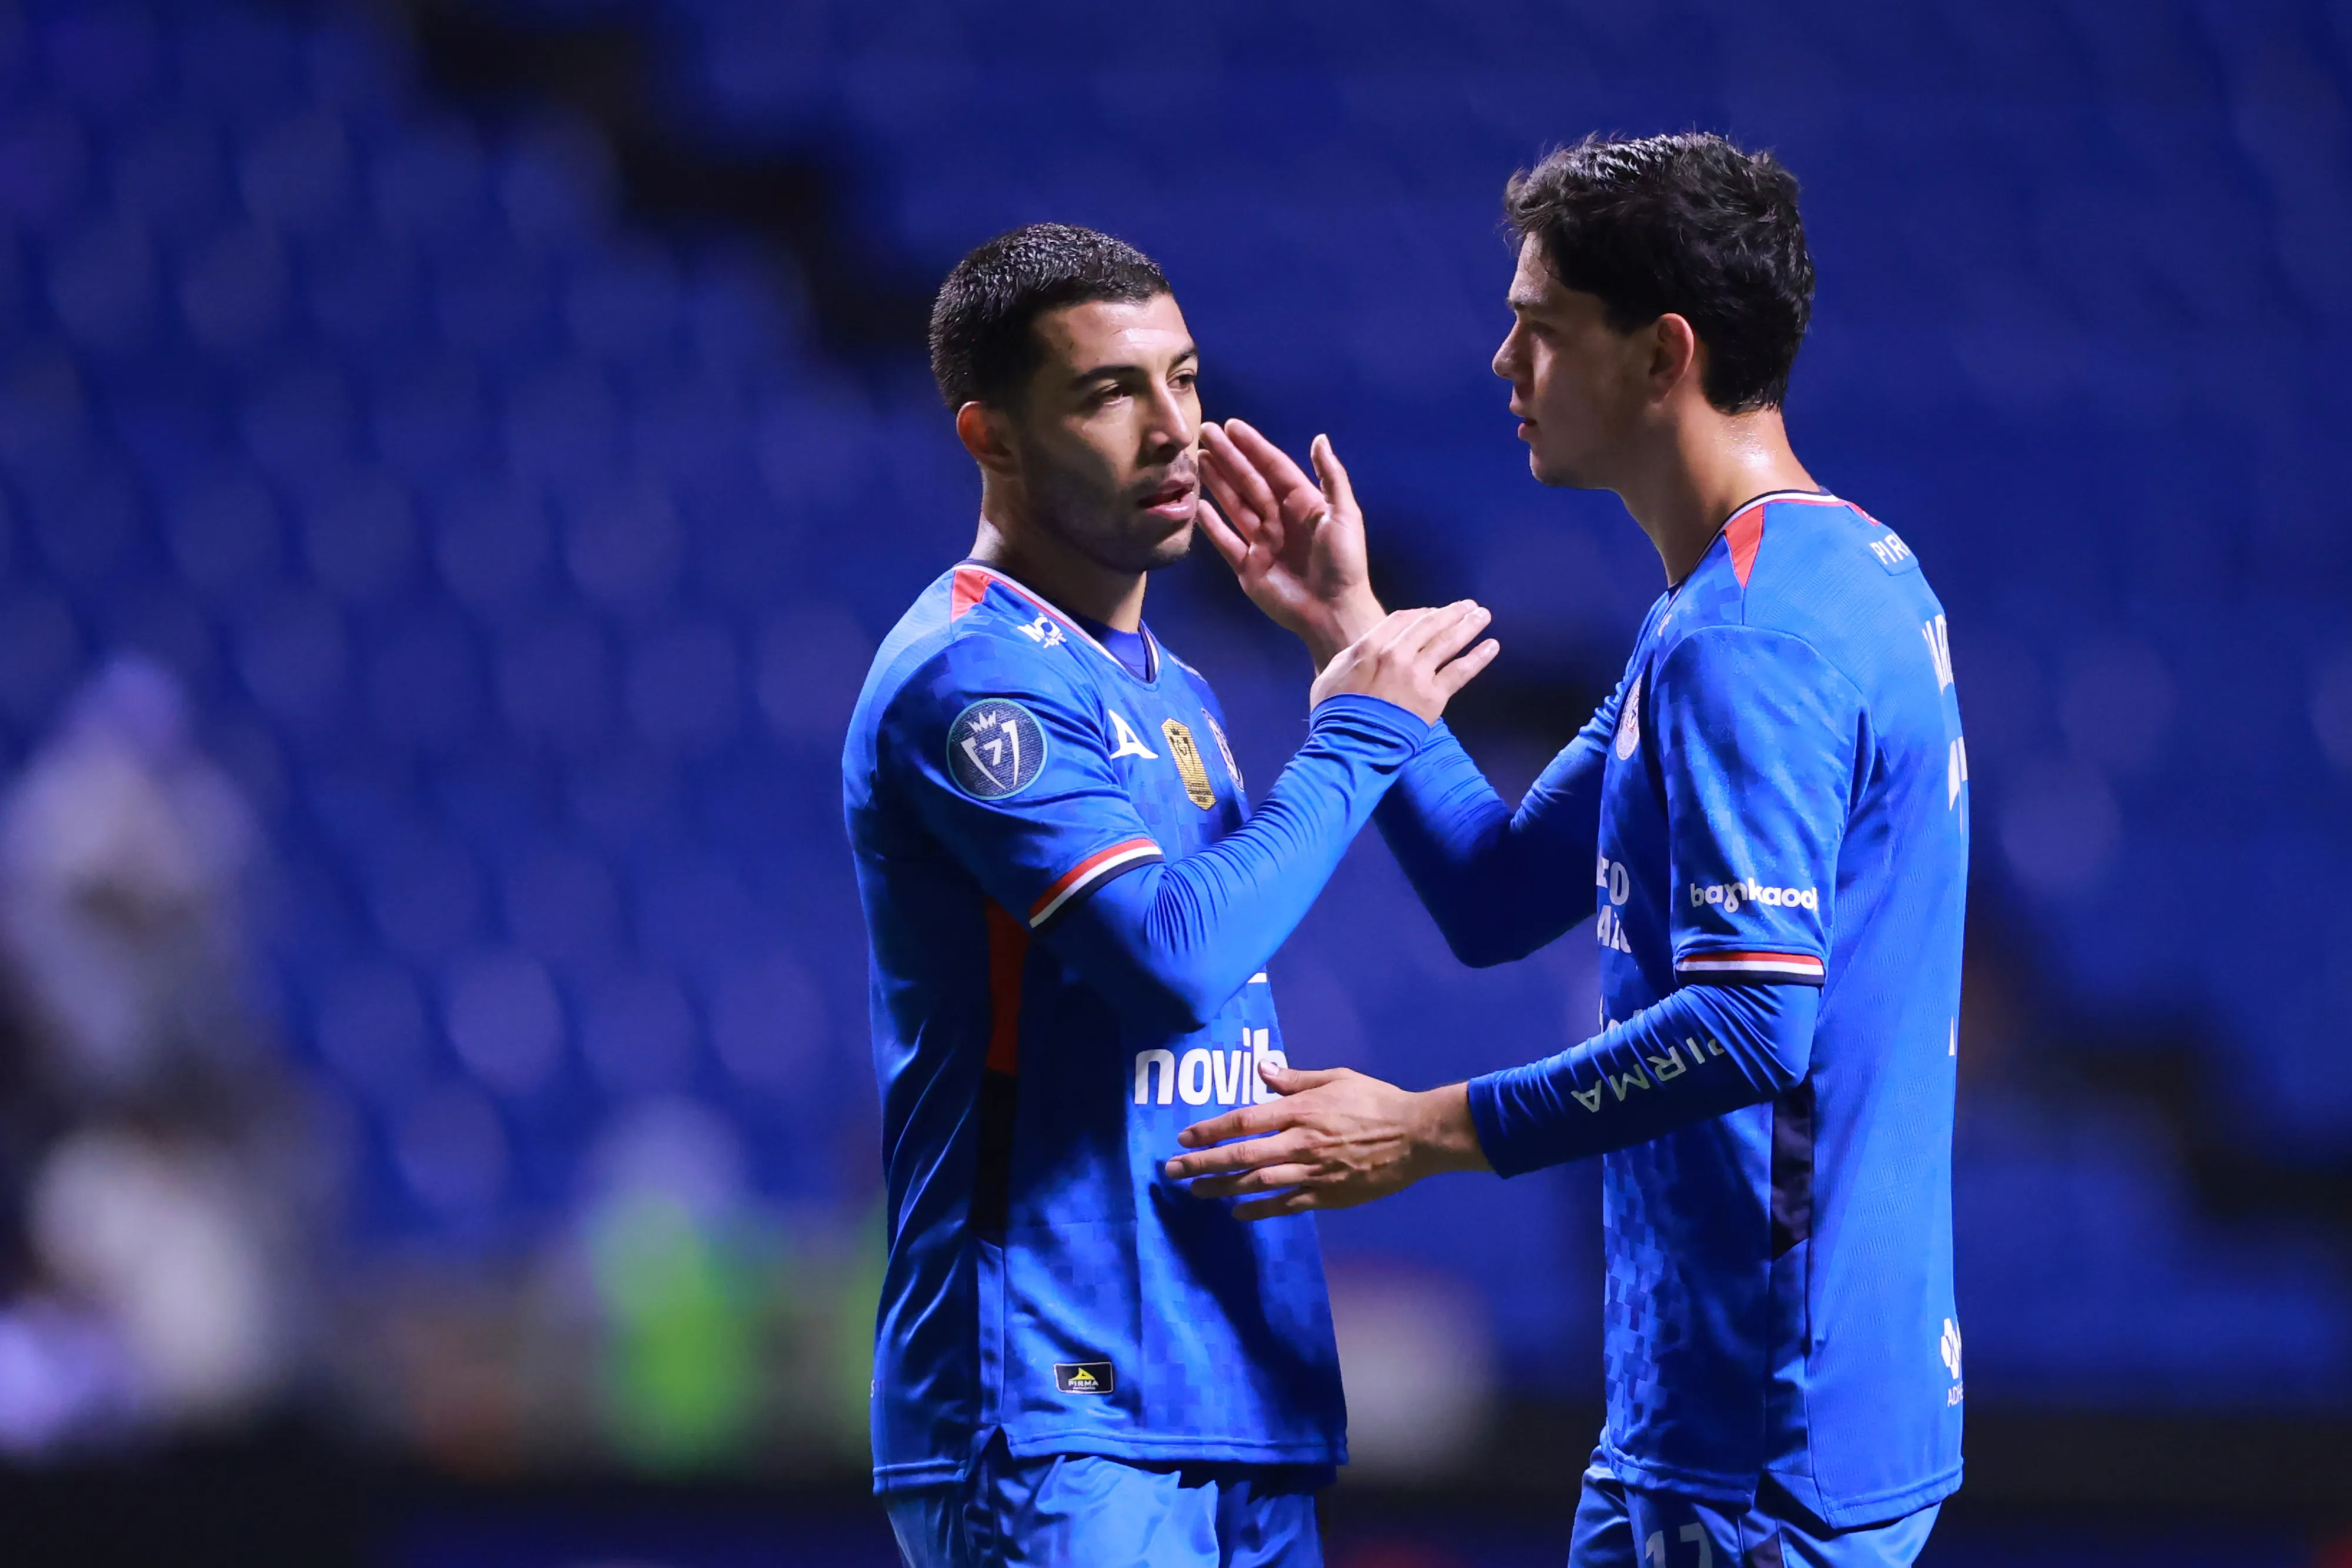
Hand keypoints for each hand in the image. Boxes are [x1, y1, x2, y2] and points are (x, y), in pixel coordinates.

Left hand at [1163, 1064, 1489, 1219]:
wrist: (1415, 1136)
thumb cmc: (1376, 1101)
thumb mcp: (1335, 1078)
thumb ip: (1295, 1078)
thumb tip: (1262, 1068)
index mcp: (1300, 1111)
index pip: (1243, 1120)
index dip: (1210, 1130)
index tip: (1184, 1138)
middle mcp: (1299, 1143)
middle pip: (1240, 1156)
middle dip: (1201, 1163)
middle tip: (1171, 1171)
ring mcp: (1311, 1173)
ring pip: (1255, 1184)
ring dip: (1220, 1188)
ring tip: (1195, 1191)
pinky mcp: (1326, 1196)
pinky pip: (1284, 1205)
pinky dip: (1258, 1210)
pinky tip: (1237, 1212)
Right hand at [1198, 421, 1382, 667]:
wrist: (1333, 612)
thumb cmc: (1343, 563)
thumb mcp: (1344, 515)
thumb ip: (1331, 477)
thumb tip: (1319, 438)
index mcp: (1303, 504)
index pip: (1273, 467)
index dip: (1253, 447)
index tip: (1232, 426)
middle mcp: (1280, 518)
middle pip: (1249, 481)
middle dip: (1228, 457)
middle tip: (1206, 433)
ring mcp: (1262, 542)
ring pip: (1235, 505)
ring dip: (1217, 482)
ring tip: (1199, 459)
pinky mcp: (1248, 567)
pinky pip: (1226, 541)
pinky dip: (1212, 524)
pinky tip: (1199, 504)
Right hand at [1308, 602, 1497, 723]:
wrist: (1351, 744)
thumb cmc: (1333, 714)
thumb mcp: (1329, 676)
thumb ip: (1351, 658)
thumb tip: (1361, 653)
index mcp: (1370, 646)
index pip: (1402, 620)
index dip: (1421, 614)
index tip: (1433, 613)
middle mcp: (1397, 653)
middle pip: (1429, 625)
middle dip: (1450, 613)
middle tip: (1467, 606)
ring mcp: (1417, 673)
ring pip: (1448, 642)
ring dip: (1468, 626)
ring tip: (1483, 616)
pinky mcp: (1434, 696)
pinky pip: (1461, 672)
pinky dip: (1479, 657)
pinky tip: (1492, 645)